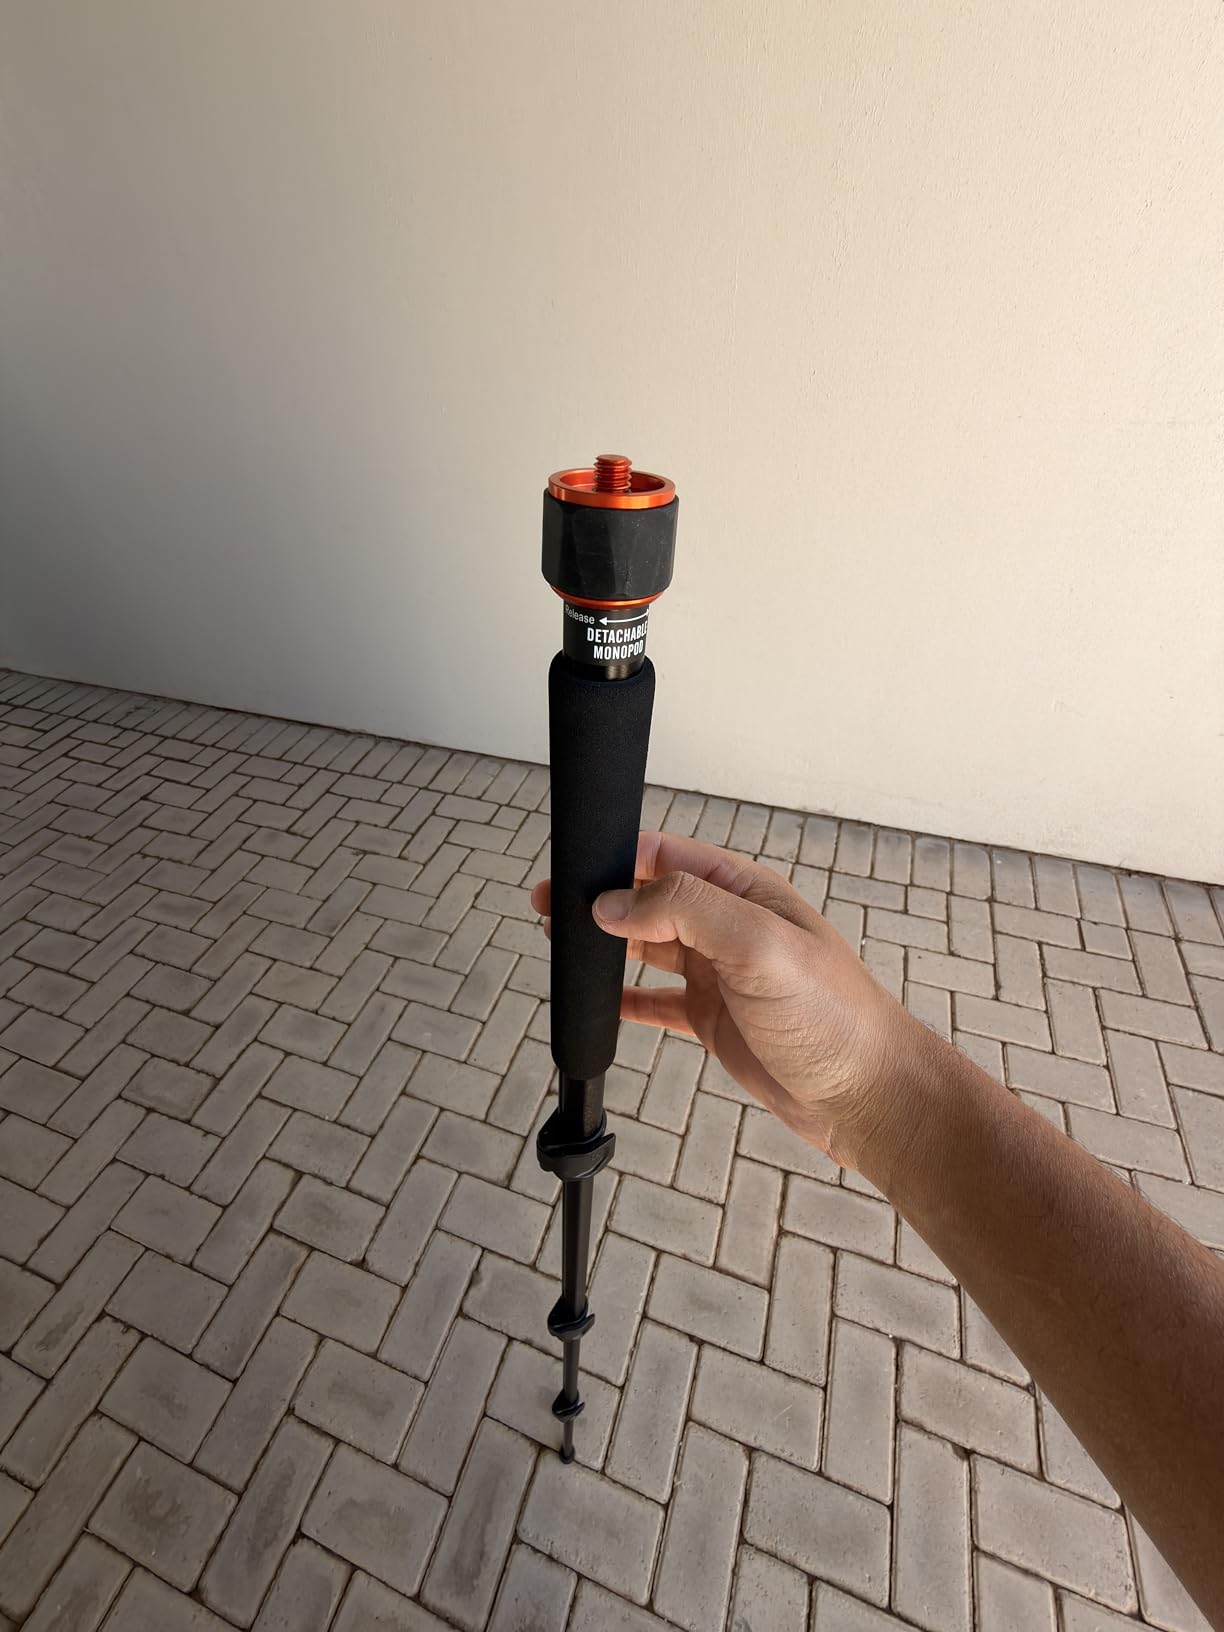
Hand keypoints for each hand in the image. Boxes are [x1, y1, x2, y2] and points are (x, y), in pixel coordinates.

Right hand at [530, 830, 930, 1171]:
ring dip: (605, 946)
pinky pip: (656, 1000)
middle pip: (649, 899)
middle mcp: (729, 928)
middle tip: (548, 907)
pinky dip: (624, 998)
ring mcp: (720, 975)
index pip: (666, 857)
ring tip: (560, 945)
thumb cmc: (835, 1018)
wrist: (867, 1096)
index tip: (575, 877)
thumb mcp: (760, 946)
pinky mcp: (714, 1019)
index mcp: (744, 893)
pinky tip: (597, 1000)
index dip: (617, 861)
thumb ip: (686, 912)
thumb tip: (614, 903)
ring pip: (647, 947)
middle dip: (599, 900)